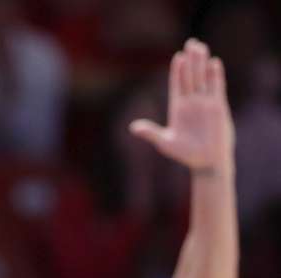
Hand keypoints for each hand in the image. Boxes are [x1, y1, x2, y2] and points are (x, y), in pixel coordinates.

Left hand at [130, 39, 234, 174]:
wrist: (206, 162)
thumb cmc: (185, 154)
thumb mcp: (165, 143)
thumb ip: (150, 133)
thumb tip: (132, 127)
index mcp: (178, 108)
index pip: (177, 85)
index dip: (177, 71)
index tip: (177, 57)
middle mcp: (192, 103)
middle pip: (190, 77)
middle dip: (190, 61)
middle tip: (190, 43)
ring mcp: (205, 103)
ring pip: (203, 79)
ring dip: (202, 63)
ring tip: (201, 47)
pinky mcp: (218, 107)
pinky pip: (216, 88)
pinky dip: (215, 76)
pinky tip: (214, 63)